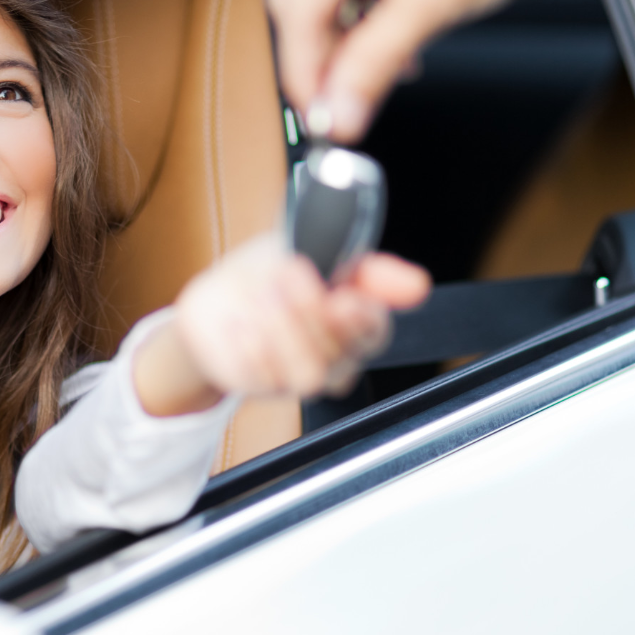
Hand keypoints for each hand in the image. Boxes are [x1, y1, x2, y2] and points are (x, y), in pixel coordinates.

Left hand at [133, 235, 430, 415]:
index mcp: (356, 322)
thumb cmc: (272, 272)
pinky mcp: (259, 385)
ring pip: (308, 376)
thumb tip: (417, 285)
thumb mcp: (315, 248)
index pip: (375, 332)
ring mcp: (296, 376)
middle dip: (310, 310)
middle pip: (340, 354)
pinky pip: (261, 378)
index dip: (363, 319)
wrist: (217, 297)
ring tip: (260, 296)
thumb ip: (366, 268)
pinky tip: (238, 321)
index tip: (342, 297)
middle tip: (287, 273)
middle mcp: (333, 356)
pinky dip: (248, 344)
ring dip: (282, 331)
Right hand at [267, 0, 511, 142]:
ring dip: (340, 42)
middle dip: (319, 58)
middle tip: (340, 104)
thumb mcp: (428, 5)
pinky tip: (382, 42)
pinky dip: (356, 19)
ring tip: (375, 72)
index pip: (298, 8)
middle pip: (299, 3)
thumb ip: (373, 65)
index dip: (303, 70)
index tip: (317, 114)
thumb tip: (339, 114)